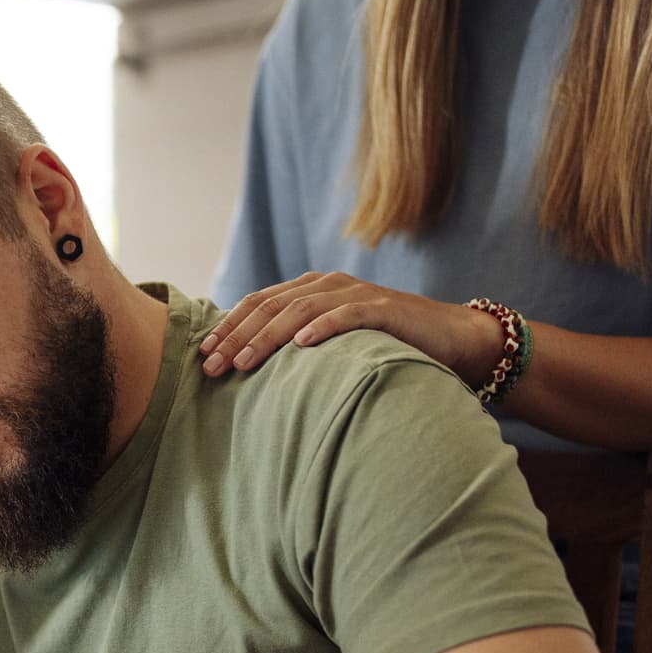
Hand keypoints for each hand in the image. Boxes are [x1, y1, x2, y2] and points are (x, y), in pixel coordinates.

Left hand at [198, 272, 502, 385]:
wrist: (448, 338)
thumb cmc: (384, 345)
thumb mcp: (333, 344)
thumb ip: (297, 344)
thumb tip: (247, 368)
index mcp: (311, 289)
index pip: (259, 304)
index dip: (228, 327)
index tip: (203, 356)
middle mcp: (329, 284)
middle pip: (272, 305)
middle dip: (238, 335)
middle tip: (213, 365)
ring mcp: (357, 293)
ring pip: (301, 309)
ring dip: (269, 335)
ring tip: (244, 360)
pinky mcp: (385, 307)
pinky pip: (349, 314)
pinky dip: (324, 327)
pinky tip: (302, 344)